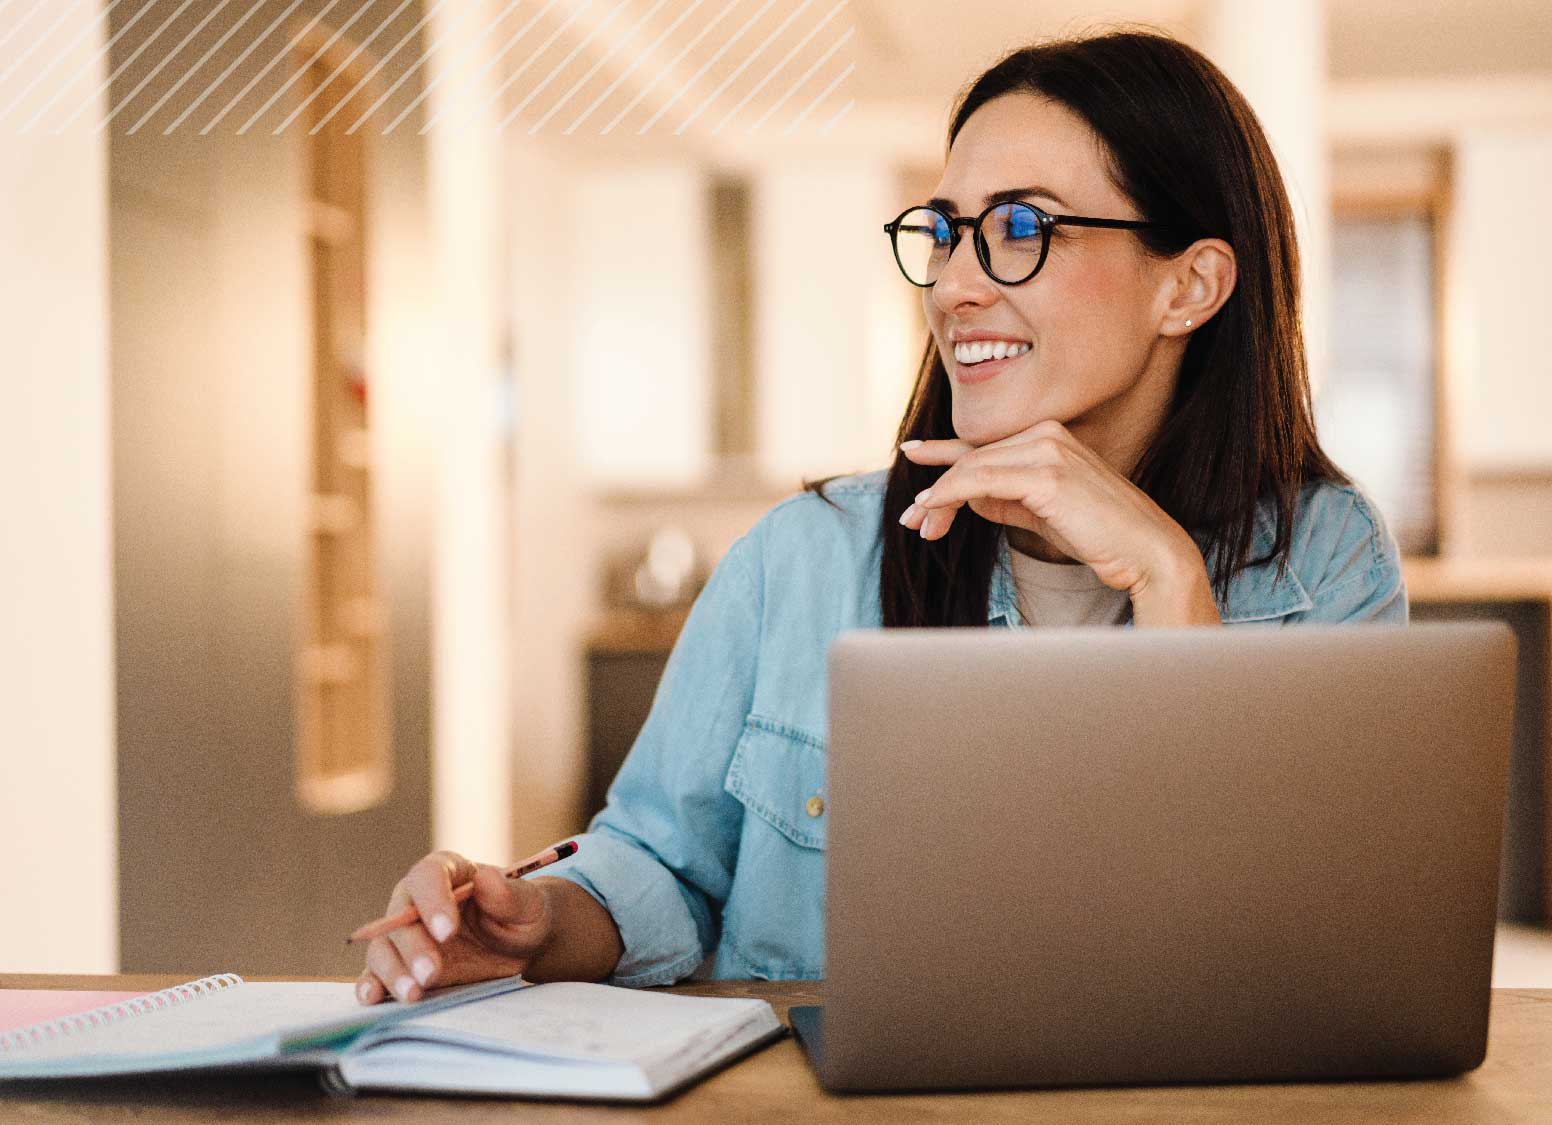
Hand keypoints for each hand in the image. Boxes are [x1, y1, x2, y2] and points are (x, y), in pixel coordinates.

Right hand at [357, 850, 553, 1004]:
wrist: (519, 946)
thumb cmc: (523, 916)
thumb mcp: (529, 905)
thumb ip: (510, 895)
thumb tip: (487, 880)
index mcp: (448, 871)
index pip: (428, 876)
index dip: (433, 901)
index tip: (447, 930)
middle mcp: (416, 900)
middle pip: (399, 917)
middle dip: (413, 947)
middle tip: (431, 974)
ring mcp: (406, 935)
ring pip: (384, 948)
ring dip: (393, 972)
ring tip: (413, 994)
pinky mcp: (402, 965)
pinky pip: (376, 973)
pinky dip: (371, 985)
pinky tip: (374, 998)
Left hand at [898, 420, 1220, 624]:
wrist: (1147, 552)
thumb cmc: (1100, 537)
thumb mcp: (1042, 514)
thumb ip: (1006, 501)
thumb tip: (966, 499)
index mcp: (1050, 437)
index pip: (985, 445)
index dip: (944, 453)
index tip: (911, 453)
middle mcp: (1048, 433)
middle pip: (973, 459)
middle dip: (937, 491)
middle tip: (911, 520)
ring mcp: (1048, 449)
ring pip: (972, 469)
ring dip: (938, 500)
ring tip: (919, 526)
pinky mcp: (1047, 473)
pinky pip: (981, 480)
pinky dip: (950, 494)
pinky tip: (932, 509)